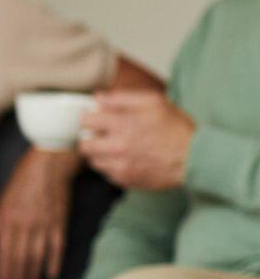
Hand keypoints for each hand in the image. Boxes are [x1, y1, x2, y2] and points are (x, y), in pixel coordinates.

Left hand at [0, 148, 74, 278]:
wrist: (49, 164)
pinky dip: (54, 262)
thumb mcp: (3, 199)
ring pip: (37, 256)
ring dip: (33, 275)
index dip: (5, 273)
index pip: (4, 253)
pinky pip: (57, 246)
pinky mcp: (60, 221)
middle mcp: (24, 224)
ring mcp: (43, 224)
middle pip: (20, 258)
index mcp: (8, 219)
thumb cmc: (22, 181)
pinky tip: (51, 275)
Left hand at [79, 90, 195, 190]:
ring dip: (101, 154)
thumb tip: (99, 98)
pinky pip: (107, 174)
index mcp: (121, 124)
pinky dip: (113, 167)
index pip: (85, 121)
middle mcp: (116, 146)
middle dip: (92, 139)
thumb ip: (122, 98)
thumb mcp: (154, 102)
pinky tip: (127, 160)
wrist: (195, 158)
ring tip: (117, 149)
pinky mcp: (126, 180)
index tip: (97, 119)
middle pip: (84, 145)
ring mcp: (120, 166)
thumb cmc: (177, 128)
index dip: (90, 118)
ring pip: (94, 161)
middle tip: (103, 136)